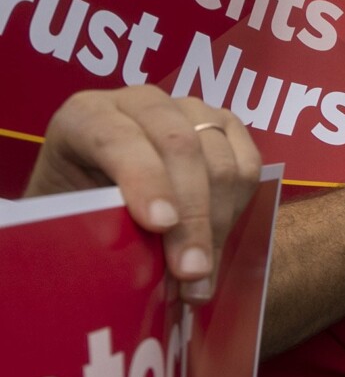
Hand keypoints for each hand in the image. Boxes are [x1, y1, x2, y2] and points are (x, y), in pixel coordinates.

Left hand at [25, 86, 262, 302]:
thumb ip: (93, 226)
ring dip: (216, 224)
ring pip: (220, 162)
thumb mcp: (64, 214)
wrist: (95, 192)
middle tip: (190, 271)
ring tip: (202, 275)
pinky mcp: (226, 126)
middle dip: (191, 215)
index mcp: (86, 115)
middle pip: (181, 147)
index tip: (160, 224)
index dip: (143, 178)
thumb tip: (135, 267)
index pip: (118, 137)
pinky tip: (216, 244)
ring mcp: (190, 110)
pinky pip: (248, 167)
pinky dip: (236, 211)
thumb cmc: (73, 208)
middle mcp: (142, 102)